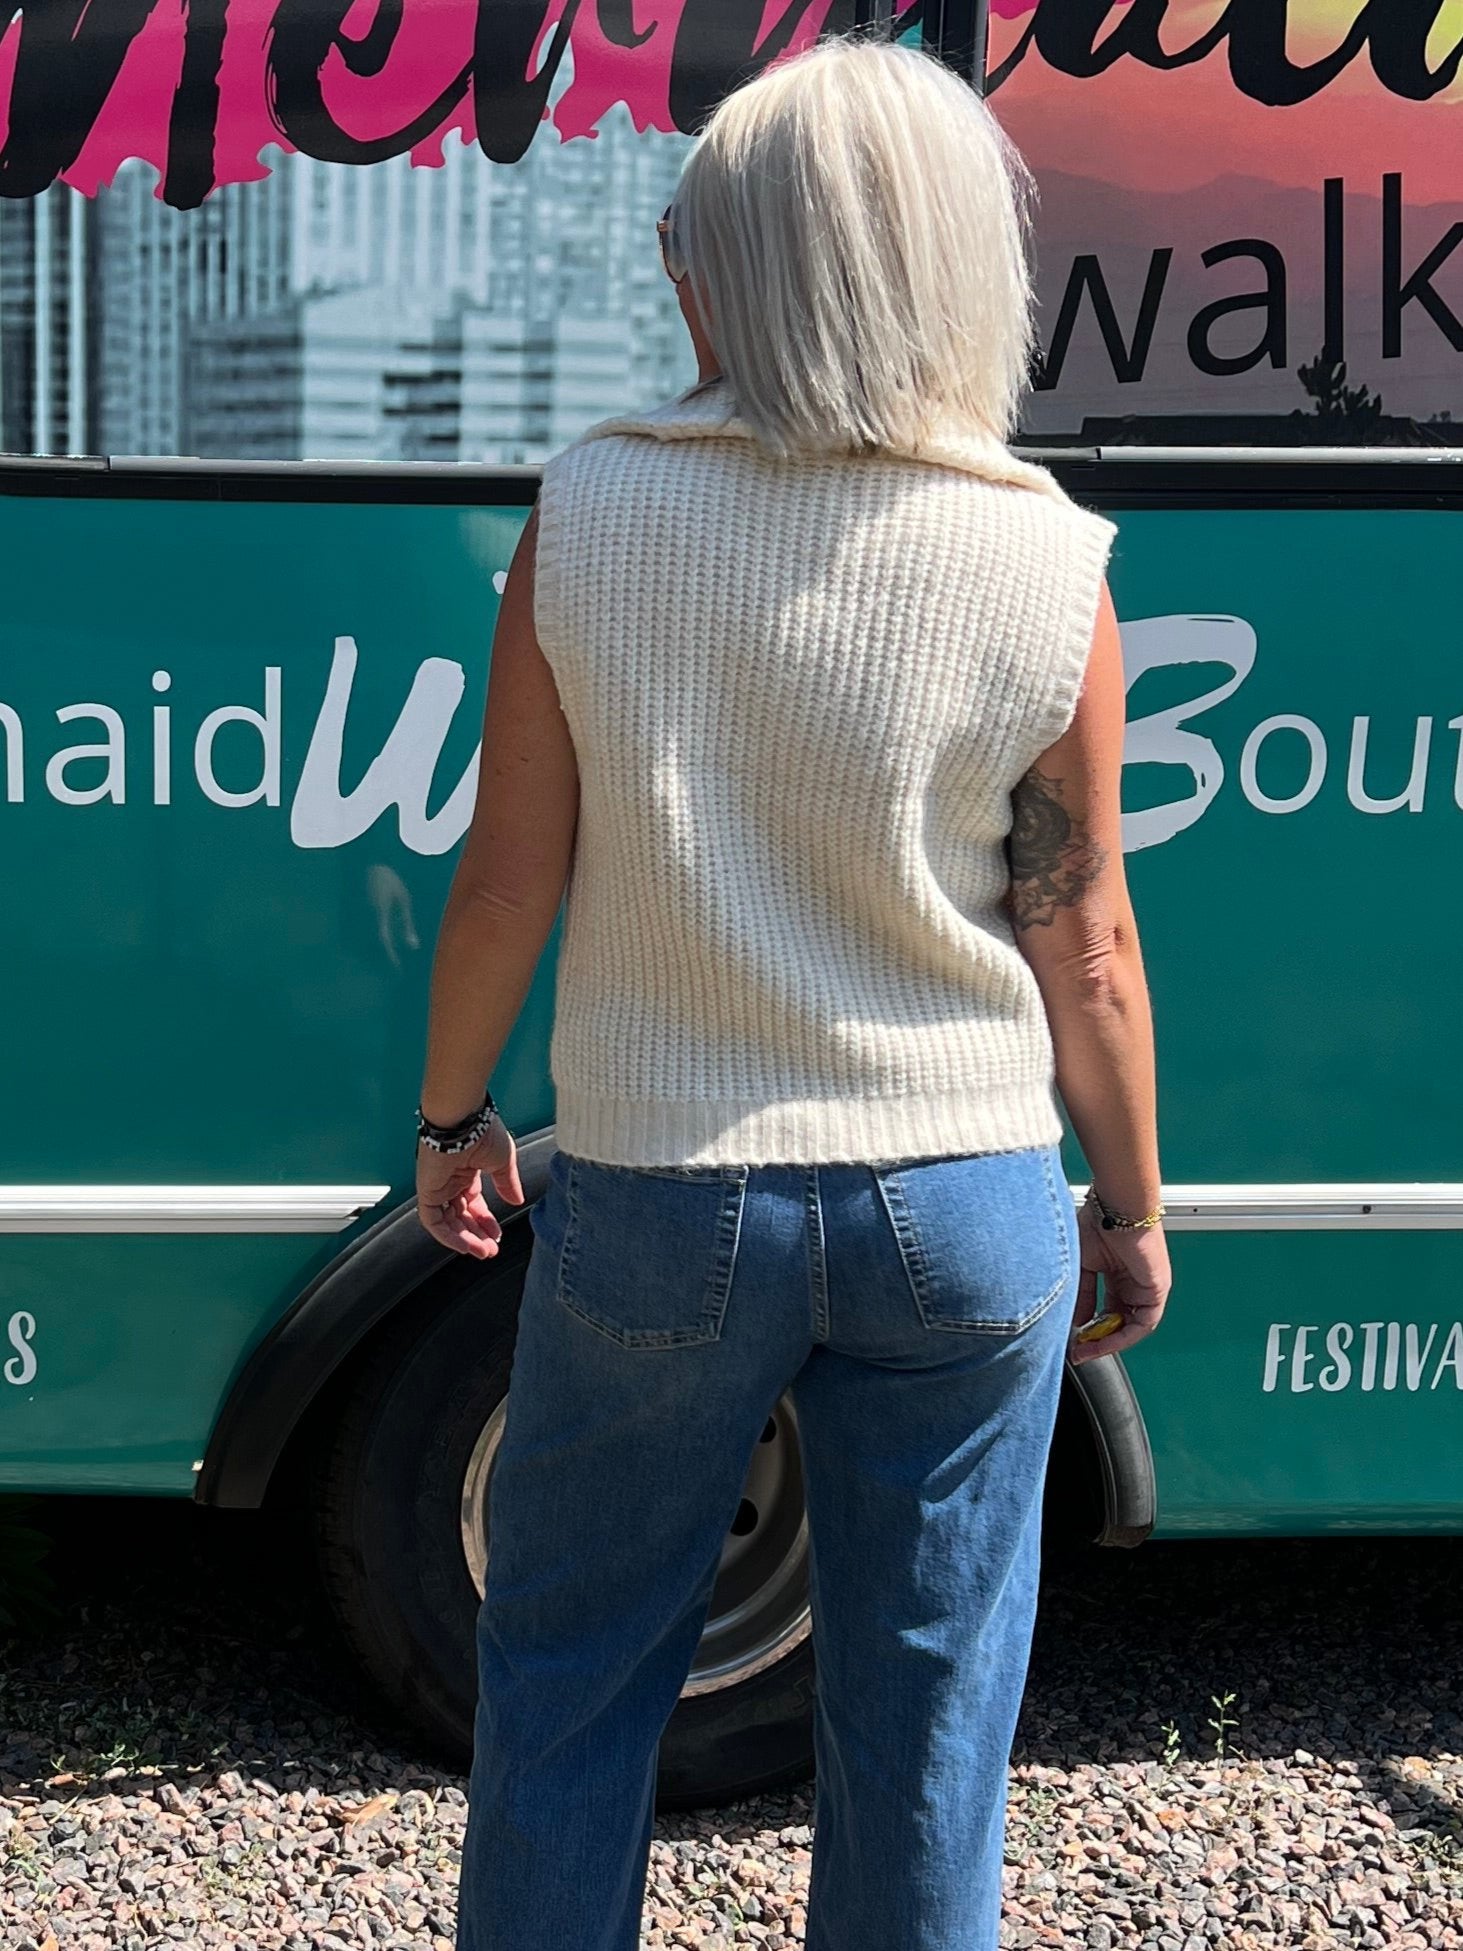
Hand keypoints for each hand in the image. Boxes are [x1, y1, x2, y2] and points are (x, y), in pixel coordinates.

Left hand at [416, 1116, 525, 1258]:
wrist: (462, 1119)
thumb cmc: (481, 1131)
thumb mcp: (503, 1161)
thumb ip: (508, 1183)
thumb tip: (517, 1201)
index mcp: (467, 1171)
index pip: (474, 1203)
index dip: (486, 1221)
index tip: (498, 1235)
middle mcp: (450, 1181)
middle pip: (462, 1216)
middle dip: (477, 1235)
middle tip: (491, 1250)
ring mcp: (437, 1186)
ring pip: (448, 1222)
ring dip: (466, 1239)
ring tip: (483, 1251)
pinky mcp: (426, 1191)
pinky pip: (433, 1221)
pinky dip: (448, 1236)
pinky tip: (466, 1245)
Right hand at [1068, 1198, 1170, 1364]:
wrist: (1117, 1207)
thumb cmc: (1098, 1223)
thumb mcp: (1081, 1265)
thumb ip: (1081, 1295)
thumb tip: (1077, 1322)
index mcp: (1116, 1273)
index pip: (1105, 1309)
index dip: (1089, 1327)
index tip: (1071, 1340)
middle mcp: (1133, 1282)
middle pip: (1118, 1322)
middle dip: (1097, 1341)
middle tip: (1078, 1352)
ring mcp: (1147, 1287)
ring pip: (1131, 1326)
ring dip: (1109, 1342)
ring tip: (1087, 1351)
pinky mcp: (1157, 1290)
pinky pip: (1143, 1323)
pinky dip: (1124, 1336)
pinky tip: (1104, 1341)